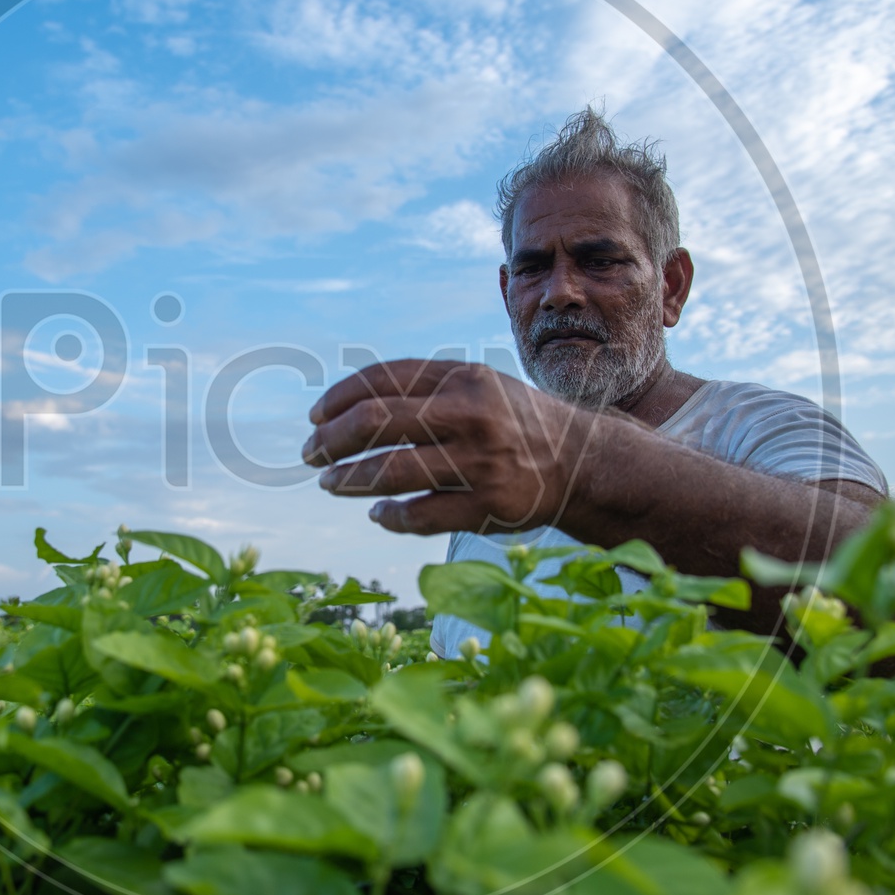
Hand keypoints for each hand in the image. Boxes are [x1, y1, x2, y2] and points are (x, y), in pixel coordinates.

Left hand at [302, 359, 608, 534]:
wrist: (582, 462)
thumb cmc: (513, 422)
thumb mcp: (477, 386)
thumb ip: (423, 388)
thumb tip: (347, 406)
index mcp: (463, 378)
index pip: (383, 379)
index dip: (339, 398)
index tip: (315, 418)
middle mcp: (471, 415)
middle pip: (375, 421)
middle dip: (331, 440)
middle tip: (312, 454)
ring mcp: (481, 462)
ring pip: (390, 472)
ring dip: (349, 479)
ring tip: (332, 483)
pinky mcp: (489, 505)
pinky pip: (420, 515)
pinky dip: (390, 517)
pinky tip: (378, 513)